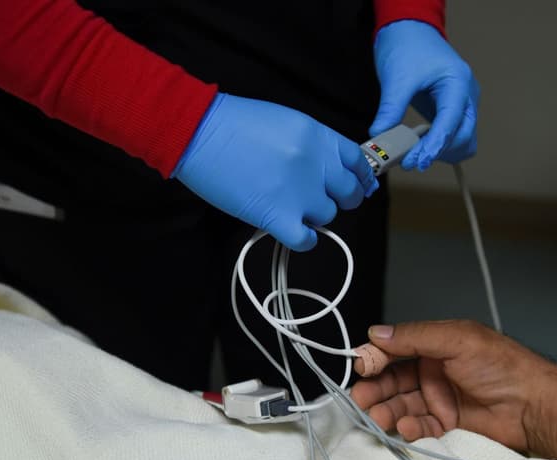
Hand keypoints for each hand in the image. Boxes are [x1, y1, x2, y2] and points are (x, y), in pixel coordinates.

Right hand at [173, 93, 377, 250]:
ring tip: (290, 207)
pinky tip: (289, 229)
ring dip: (312, 216)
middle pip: (349, 194)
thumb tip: (331, 171)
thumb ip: (314, 145)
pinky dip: (302, 239)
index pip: (359, 163)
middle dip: (338, 198)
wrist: (198, 133)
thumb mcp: (287, 122)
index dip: (359, 178)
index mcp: (320, 137)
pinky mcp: (278, 217)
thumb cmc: (234, 124)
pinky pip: (307, 240)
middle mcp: (317, 165)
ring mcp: (300, 193)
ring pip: (328, 216)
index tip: (355, 186)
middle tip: (317, 199)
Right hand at [351, 320, 556, 450]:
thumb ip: (414, 336)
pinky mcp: (447, 424)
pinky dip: (408, 427)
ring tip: (379, 416)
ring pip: (402, 404)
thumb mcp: (456, 340)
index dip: (376, 357)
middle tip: (361, 397)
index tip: (361, 366)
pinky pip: (419, 426)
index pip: (395, 349)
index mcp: (435, 344)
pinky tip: (405, 426)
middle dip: (375, 388)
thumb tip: (377, 333)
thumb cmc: (504, 366)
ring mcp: (440, 398)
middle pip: (393, 379)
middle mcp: (434, 370)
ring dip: (387, 410)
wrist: (535, 406)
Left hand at [371, 20, 479, 169]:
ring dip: (442, 153)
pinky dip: (440, 146)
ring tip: (414, 155)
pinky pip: (454, 136)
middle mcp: (467, 95)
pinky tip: (419, 147)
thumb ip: (390, 108)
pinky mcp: (453, 110)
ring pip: (463, 141)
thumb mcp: (396, 77)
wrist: (411, 32)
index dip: (436, 145)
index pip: (452, 122)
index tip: (418, 161)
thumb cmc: (407, 47)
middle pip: (464, 136)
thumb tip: (378, 136)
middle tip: (409, 162)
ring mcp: (463, 104)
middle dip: (438, 152)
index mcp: (458, 82)